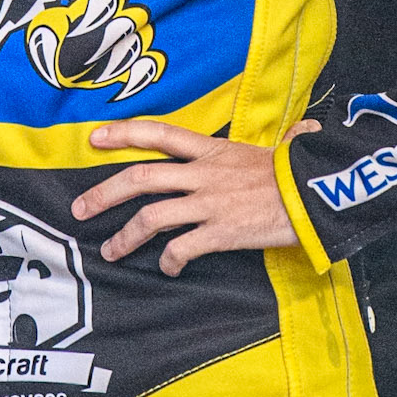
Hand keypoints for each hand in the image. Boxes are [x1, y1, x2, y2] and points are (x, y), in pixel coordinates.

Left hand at [72, 118, 317, 276]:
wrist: (317, 195)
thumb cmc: (302, 173)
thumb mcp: (284, 149)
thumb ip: (287, 139)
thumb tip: (309, 128)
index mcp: (212, 150)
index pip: (159, 134)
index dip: (124, 133)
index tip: (94, 138)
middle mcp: (203, 174)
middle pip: (141, 178)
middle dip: (104, 193)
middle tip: (80, 208)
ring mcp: (208, 203)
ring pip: (151, 218)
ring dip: (125, 237)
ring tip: (111, 251)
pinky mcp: (220, 233)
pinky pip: (181, 249)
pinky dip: (168, 261)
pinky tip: (166, 269)